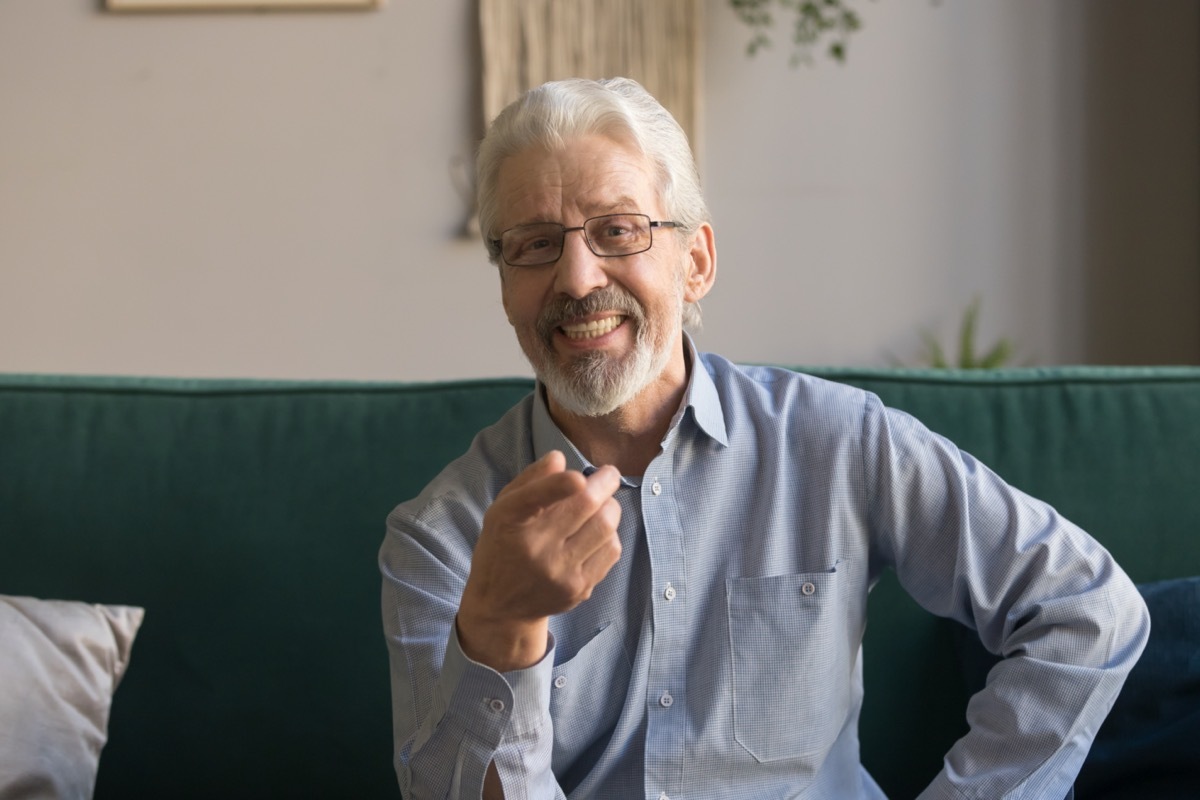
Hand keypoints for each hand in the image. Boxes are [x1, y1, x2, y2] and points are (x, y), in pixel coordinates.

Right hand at [457, 450, 622, 670]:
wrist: (501, 606)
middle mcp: (533, 549)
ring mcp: (558, 572)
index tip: (579, 477)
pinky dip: (610, 533)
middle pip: (585, 506)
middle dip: (605, 482)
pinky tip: (597, 532)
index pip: (534, 499)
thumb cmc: (503, 547)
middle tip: (608, 474)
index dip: (559, 486)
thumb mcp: (502, 510)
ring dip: (611, 507)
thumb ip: (530, 481)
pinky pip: (611, 550)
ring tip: (603, 503)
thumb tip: (560, 458)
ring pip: (605, 526)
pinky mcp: (578, 589)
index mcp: (509, 522)